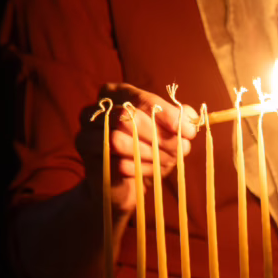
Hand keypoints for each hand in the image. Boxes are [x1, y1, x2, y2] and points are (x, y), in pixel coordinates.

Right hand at [77, 83, 197, 215]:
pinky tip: (151, 171)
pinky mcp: (87, 159)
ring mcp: (87, 133)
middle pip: (129, 118)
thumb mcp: (167, 131)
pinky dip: (139, 168)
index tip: (189, 132)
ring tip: (168, 161)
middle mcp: (97, 110)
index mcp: (117, 93)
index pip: (143, 99)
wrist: (123, 183)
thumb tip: (191, 119)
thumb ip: (180, 119)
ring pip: (118, 140)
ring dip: (150, 153)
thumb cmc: (147, 150)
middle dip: (160, 136)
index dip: (168, 115)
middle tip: (181, 149)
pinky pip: (114, 162)